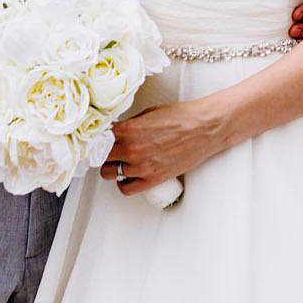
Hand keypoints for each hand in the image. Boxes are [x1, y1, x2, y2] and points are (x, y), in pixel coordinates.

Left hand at [100, 101, 225, 193]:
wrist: (204, 128)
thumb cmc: (181, 117)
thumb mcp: (149, 113)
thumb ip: (130, 124)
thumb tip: (117, 131)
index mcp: (128, 129)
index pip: (98, 138)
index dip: (97, 137)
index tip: (99, 138)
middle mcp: (130, 149)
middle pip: (101, 157)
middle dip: (102, 152)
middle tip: (109, 149)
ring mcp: (140, 166)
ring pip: (109, 174)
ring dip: (112, 167)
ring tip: (119, 162)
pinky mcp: (152, 179)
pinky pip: (126, 189)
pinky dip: (124, 183)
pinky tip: (129, 175)